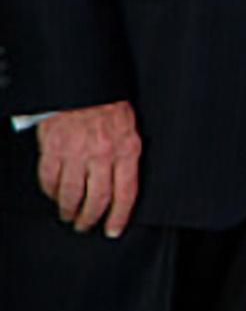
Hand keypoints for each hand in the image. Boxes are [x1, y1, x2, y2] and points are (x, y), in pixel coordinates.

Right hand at [36, 100, 142, 236]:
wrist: (84, 81)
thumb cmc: (108, 101)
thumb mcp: (130, 125)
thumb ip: (127, 152)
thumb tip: (125, 180)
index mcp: (127, 147)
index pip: (126, 192)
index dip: (119, 215)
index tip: (113, 229)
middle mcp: (103, 152)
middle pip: (97, 198)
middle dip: (91, 218)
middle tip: (87, 225)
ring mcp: (77, 151)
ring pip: (72, 194)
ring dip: (69, 210)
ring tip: (70, 216)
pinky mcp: (54, 148)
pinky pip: (50, 179)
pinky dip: (51, 192)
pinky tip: (54, 195)